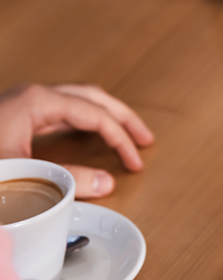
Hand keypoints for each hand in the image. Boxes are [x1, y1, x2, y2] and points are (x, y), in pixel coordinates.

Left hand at [0, 84, 154, 198]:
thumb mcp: (24, 172)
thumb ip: (67, 178)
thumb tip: (107, 183)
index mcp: (38, 101)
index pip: (96, 116)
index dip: (121, 139)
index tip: (134, 161)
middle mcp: (36, 95)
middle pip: (94, 99)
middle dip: (123, 119)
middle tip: (145, 139)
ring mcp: (26, 103)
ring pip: (81, 101)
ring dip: (107, 116)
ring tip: (126, 133)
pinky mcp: (19, 115)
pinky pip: (64, 110)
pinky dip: (86, 120)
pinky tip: (92, 133)